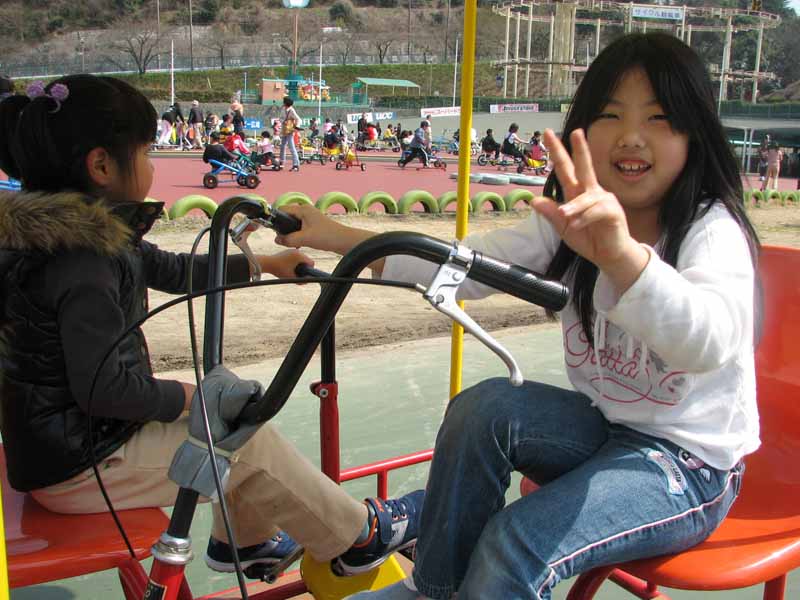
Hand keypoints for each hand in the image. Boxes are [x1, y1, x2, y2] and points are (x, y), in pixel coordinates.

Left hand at [262, 248, 313, 278]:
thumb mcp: (291, 278)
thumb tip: (307, 281)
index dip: (309, 270)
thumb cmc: (279, 270)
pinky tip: (289, 266)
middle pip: (307, 260)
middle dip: (304, 267)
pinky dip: (295, 261)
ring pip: (302, 258)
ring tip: (293, 270)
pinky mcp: (289, 251)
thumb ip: (300, 281)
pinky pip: (297, 256)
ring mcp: (293, 250)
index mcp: (299, 256)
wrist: (267, 263)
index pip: (311, 263)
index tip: (303, 274)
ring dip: (300, 264)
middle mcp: (297, 251)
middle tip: (297, 273)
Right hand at [274, 203, 383, 272]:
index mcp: (303, 209)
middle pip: (288, 217)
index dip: (277, 219)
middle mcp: (306, 211)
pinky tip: (299, 245)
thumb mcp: (304, 238)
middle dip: (284, 228)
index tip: (273, 229)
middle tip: (284, 239)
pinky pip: (300, 229)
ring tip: (293, 243)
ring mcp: (311, 218)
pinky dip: (298, 236)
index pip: (283, 209)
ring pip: (294, 224)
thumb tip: (277, 240)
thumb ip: (288, 239)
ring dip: (291, 234)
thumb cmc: (328, 236)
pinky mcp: (314, 226)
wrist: (345, 241)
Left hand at [532, 129, 647, 281]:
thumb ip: (551, 214)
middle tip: (575, 132)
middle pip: (584, 167)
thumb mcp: (563, 228)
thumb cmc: (589, 239)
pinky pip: (596, 210)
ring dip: (574, 206)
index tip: (548, 135)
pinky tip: (577, 224)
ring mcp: (604, 200)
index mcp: (577, 194)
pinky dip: (584, 218)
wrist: (609, 256)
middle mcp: (591, 192)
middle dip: (579, 149)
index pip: (565, 169)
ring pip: (586, 196)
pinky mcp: (613, 211)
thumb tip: (534, 200)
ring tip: (565, 215)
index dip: (557, 152)